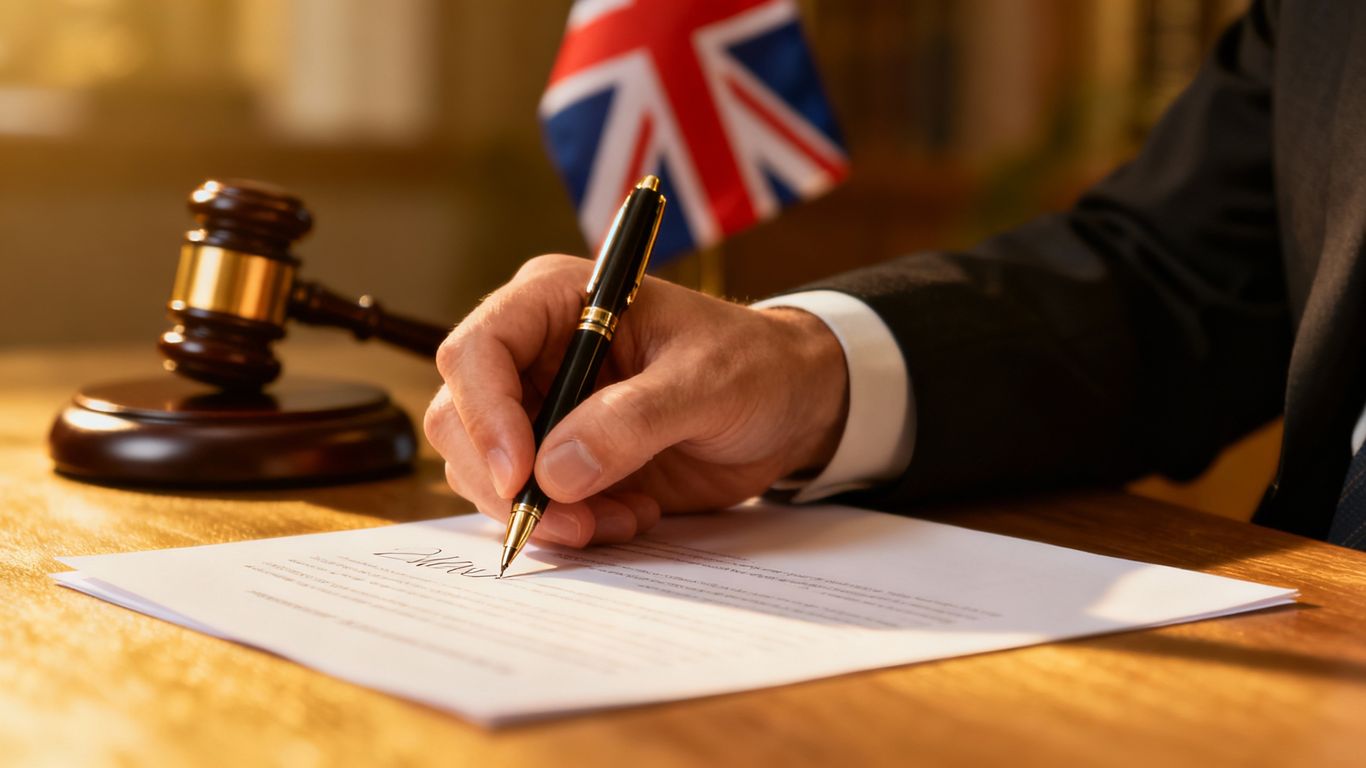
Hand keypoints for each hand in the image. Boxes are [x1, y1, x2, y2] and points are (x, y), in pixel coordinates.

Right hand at [424, 254, 847, 547]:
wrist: (789, 404)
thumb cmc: (753, 365)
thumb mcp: (707, 382)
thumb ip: (633, 421)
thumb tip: (553, 472)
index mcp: (555, 302)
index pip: (476, 351)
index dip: (485, 416)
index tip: (522, 478)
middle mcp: (533, 353)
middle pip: (461, 419)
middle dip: (505, 482)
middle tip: (569, 522)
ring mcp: (542, 409)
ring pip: (485, 471)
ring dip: (541, 512)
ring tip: (621, 516)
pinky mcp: (560, 459)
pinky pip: (528, 503)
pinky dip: (567, 525)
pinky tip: (629, 515)